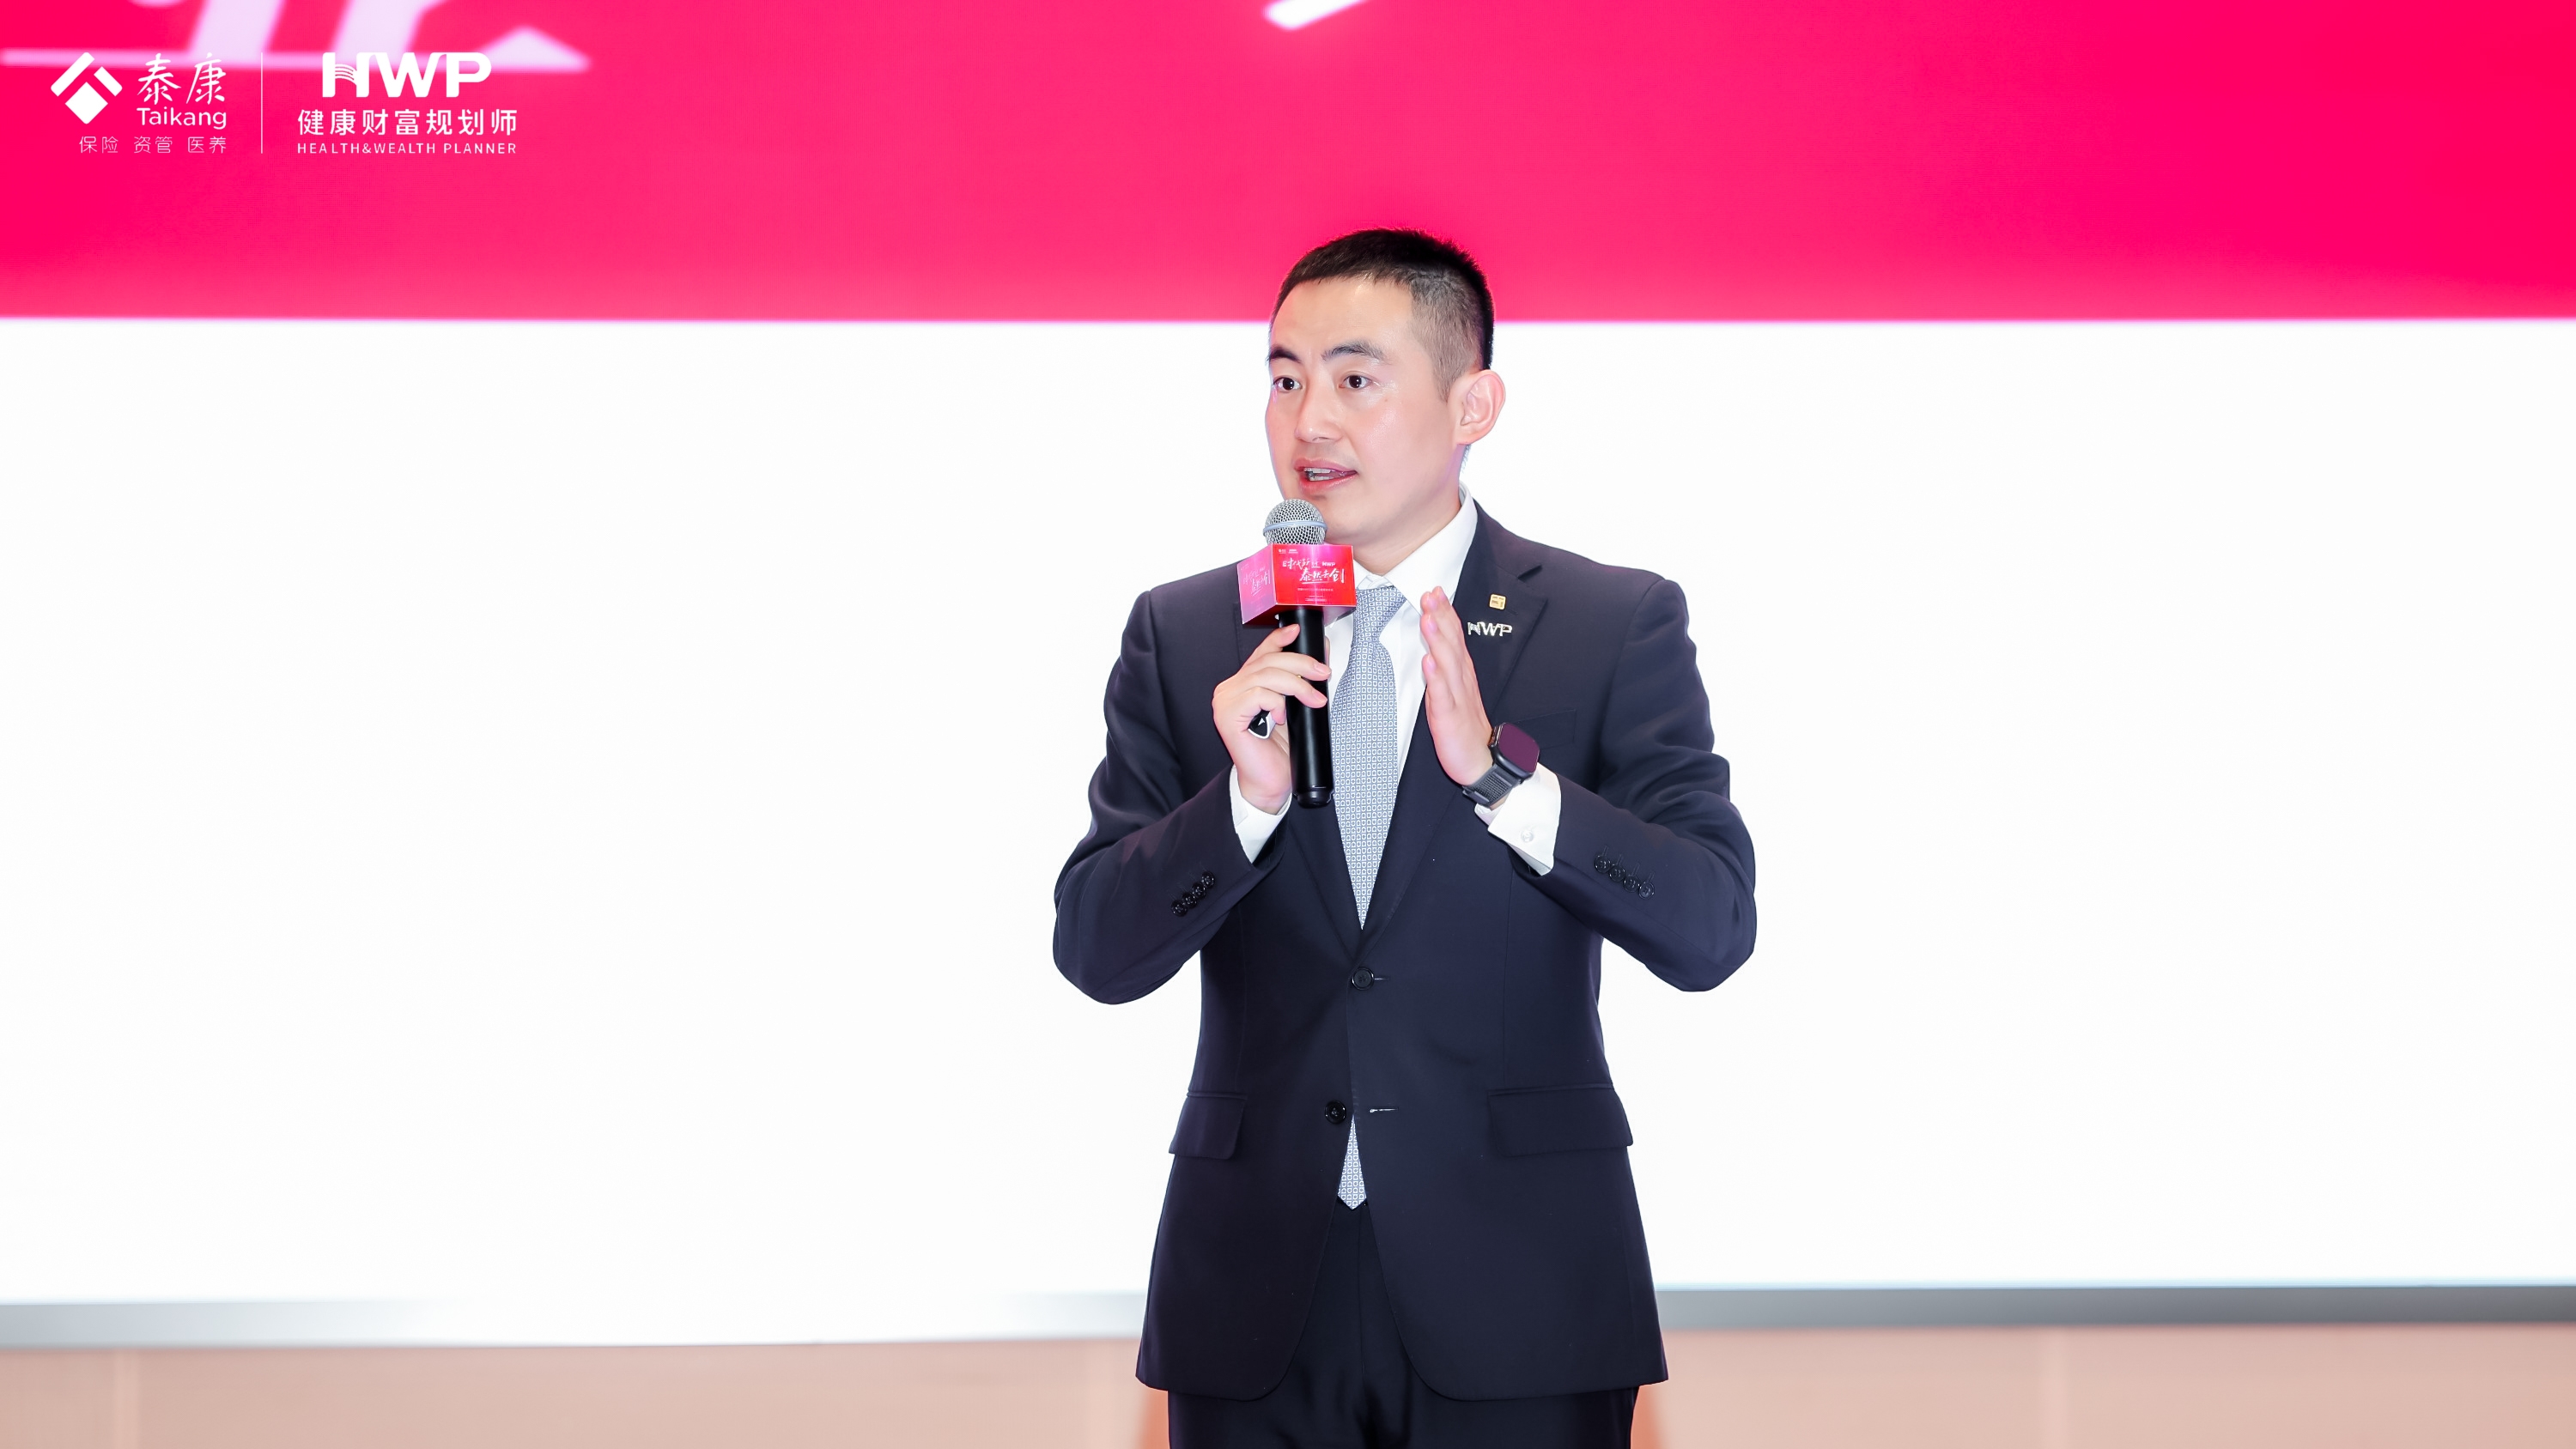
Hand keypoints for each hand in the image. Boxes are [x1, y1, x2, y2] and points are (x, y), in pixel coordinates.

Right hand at [1213, 623, 1327, 813]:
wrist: (1271, 782)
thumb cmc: (1281, 750)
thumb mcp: (1295, 707)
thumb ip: (1299, 681)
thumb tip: (1319, 653)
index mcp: (1243, 684)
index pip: (1260, 653)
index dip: (1279, 639)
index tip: (1299, 631)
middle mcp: (1230, 689)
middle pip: (1267, 661)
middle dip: (1300, 663)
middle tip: (1323, 673)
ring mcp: (1225, 701)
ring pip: (1265, 675)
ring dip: (1297, 684)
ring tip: (1315, 699)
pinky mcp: (1227, 715)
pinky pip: (1258, 694)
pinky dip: (1277, 702)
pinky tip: (1282, 716)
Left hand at [1418, 587, 1495, 785]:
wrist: (1480, 760)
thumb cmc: (1464, 727)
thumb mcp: (1454, 692)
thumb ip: (1445, 669)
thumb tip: (1433, 648)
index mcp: (1461, 674)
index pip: (1454, 638)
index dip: (1445, 614)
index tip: (1435, 592)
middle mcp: (1461, 681)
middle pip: (1452, 643)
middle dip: (1441, 617)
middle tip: (1431, 594)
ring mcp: (1456, 697)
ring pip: (1447, 664)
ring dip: (1438, 640)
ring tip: (1428, 618)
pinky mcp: (1449, 716)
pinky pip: (1442, 695)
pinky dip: (1435, 678)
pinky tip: (1428, 662)